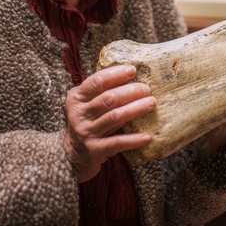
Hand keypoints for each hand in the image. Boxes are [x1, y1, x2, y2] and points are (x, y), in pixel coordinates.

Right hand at [63, 65, 154, 181]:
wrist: (74, 155)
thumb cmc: (88, 122)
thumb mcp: (88, 104)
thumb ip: (102, 92)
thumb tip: (131, 74)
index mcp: (77, 98)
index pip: (96, 82)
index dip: (115, 75)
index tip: (132, 70)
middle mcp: (79, 114)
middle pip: (108, 99)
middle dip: (130, 91)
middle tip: (146, 89)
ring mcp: (86, 132)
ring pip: (115, 117)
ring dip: (136, 109)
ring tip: (151, 103)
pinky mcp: (94, 150)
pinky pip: (117, 142)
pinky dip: (133, 139)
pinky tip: (147, 137)